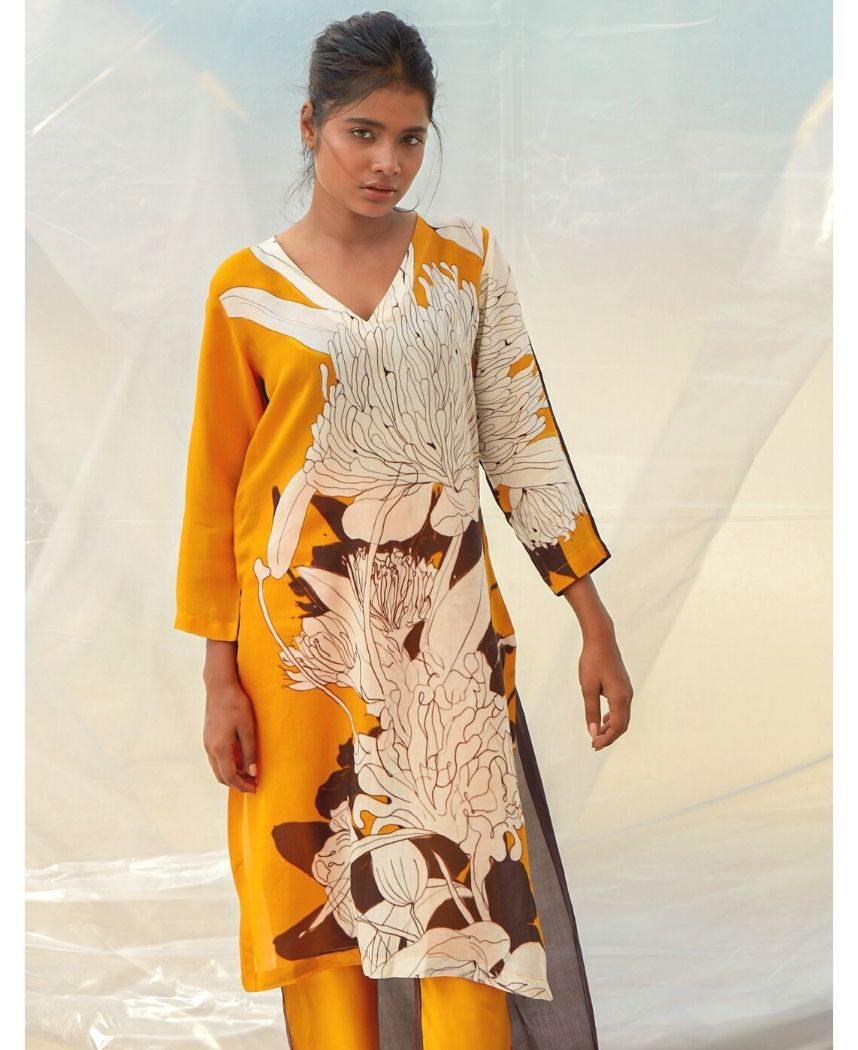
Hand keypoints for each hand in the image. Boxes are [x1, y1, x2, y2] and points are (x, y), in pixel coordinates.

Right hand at [202, 672, 258, 793]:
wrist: (219, 687)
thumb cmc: (236, 704)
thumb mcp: (247, 727)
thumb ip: (249, 751)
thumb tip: (252, 773)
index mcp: (220, 748)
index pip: (229, 776)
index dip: (242, 785)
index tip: (255, 788)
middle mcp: (210, 748)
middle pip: (221, 776)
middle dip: (237, 783)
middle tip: (253, 783)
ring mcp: (207, 742)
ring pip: (217, 768)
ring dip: (231, 774)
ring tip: (248, 773)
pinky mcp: (208, 737)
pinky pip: (216, 758)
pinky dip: (227, 765)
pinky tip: (239, 759)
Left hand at [579, 626, 632, 750]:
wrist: (601, 639)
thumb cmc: (593, 661)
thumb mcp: (588, 688)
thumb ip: (591, 711)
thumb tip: (592, 731)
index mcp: (620, 697)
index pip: (617, 726)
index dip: (606, 739)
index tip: (593, 745)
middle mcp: (627, 696)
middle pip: (622, 724)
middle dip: (609, 736)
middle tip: (594, 744)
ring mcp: (627, 690)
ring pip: (622, 716)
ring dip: (610, 727)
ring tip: (596, 734)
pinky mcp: (623, 686)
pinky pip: (621, 708)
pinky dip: (612, 717)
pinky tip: (602, 719)